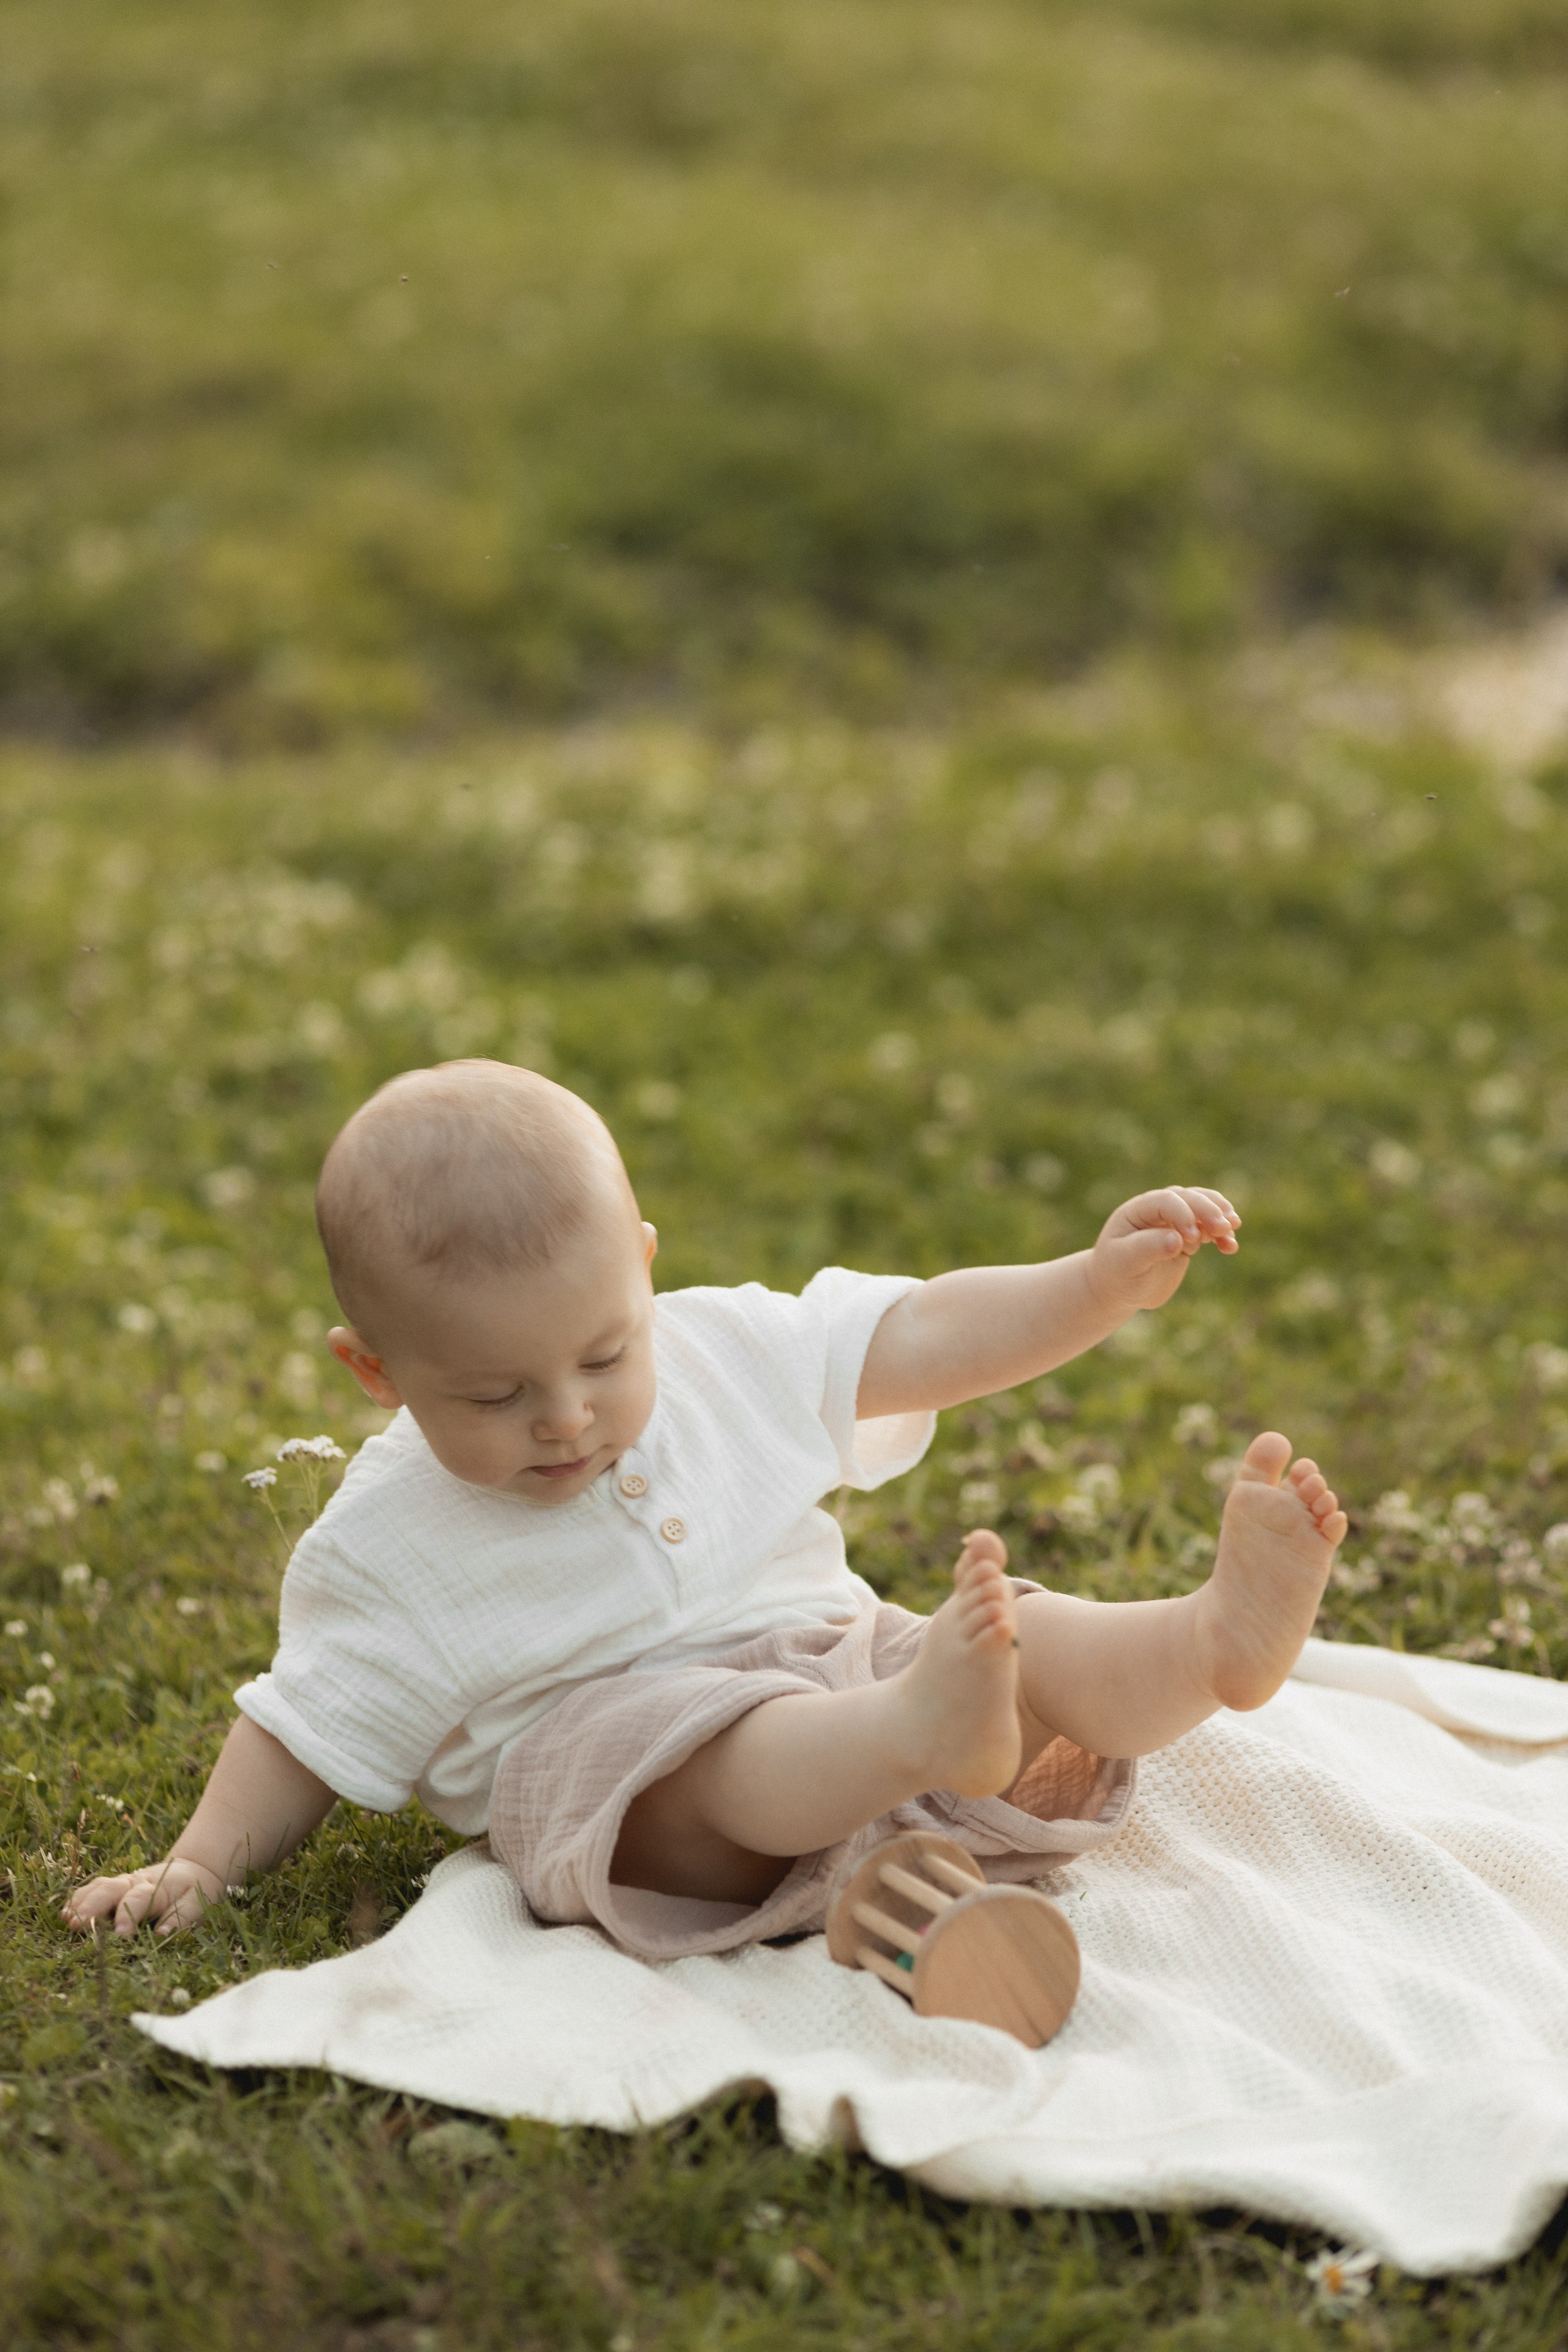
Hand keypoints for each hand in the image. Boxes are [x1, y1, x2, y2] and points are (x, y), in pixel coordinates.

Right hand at [61, 1856, 229, 1938]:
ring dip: (81, 1903)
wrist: (191, 1870)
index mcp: (157, 1887)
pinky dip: (78, 1901)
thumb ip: (180, 1918)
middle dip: (92, 1907)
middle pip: (109, 1890)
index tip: (120, 1933)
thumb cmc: (193, 1892)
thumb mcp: (196, 1903)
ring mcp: (121, 1883)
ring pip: (97, 1888)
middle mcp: (134, 1882)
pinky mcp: (112, 1887)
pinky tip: (64, 1915)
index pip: (138, 1899)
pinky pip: (92, 1890)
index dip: (127, 1915)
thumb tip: (162, 1935)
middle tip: (77, 1925)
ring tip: (67, 1921)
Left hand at [1087, 1186, 1239, 1316]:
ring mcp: (1173, 1221)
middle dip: (1208, 1211)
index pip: (1166, 1201)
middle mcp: (1157, 1210)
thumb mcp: (1126, 1263)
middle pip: (1189, 1198)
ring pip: (1203, 1208)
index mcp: (1137, 1210)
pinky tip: (1230, 1247)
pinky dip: (1222, 1235)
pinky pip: (1209, 1228)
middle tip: (1226, 1227)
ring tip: (1233, 1230)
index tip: (1192, 1238)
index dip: (1183, 1214)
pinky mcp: (1186, 1236)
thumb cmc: (1116, 1274)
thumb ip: (1148, 1249)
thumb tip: (1177, 1239)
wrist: (1118, 1289)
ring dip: (1220, 1217)